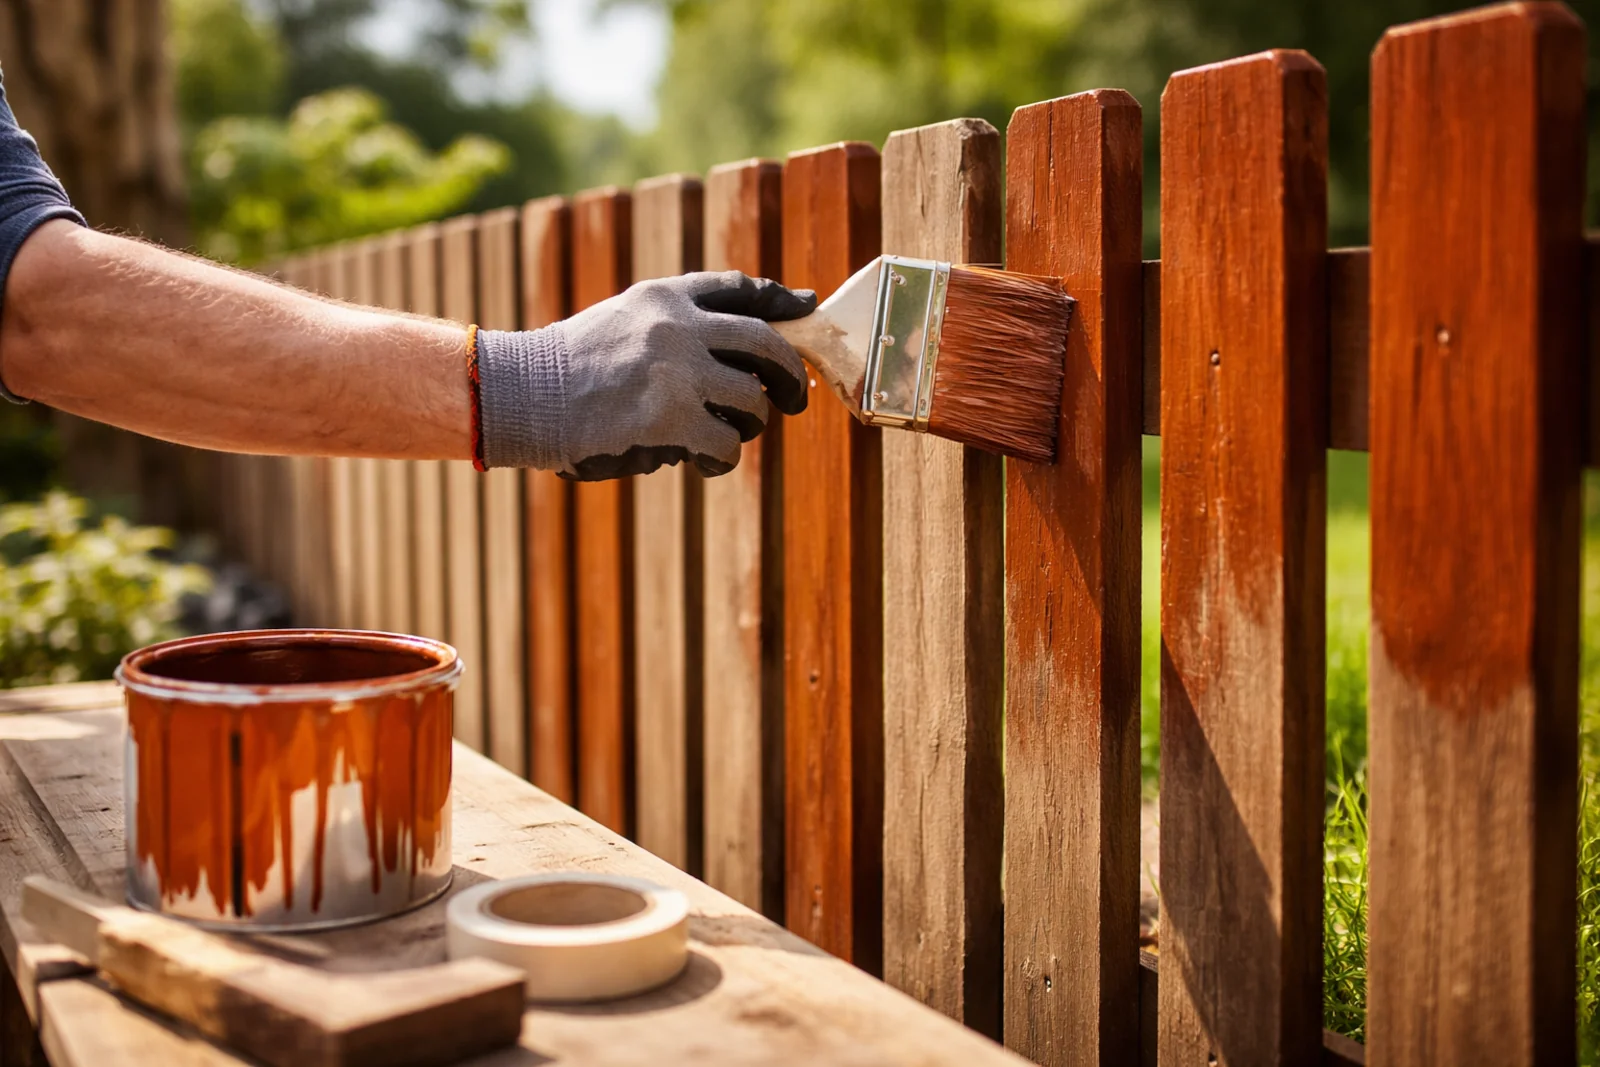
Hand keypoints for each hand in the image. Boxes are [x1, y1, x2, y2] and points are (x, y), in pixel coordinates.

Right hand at [476, 271, 815, 478]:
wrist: (522, 395)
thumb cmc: (566, 369)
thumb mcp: (621, 322)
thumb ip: (670, 327)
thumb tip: (735, 357)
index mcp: (664, 297)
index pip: (739, 288)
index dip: (779, 300)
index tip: (805, 307)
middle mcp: (678, 325)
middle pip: (765, 343)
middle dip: (789, 373)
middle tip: (795, 398)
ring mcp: (678, 370)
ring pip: (752, 399)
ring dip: (750, 422)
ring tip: (732, 434)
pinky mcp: (672, 417)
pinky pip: (726, 443)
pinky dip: (724, 457)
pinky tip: (708, 462)